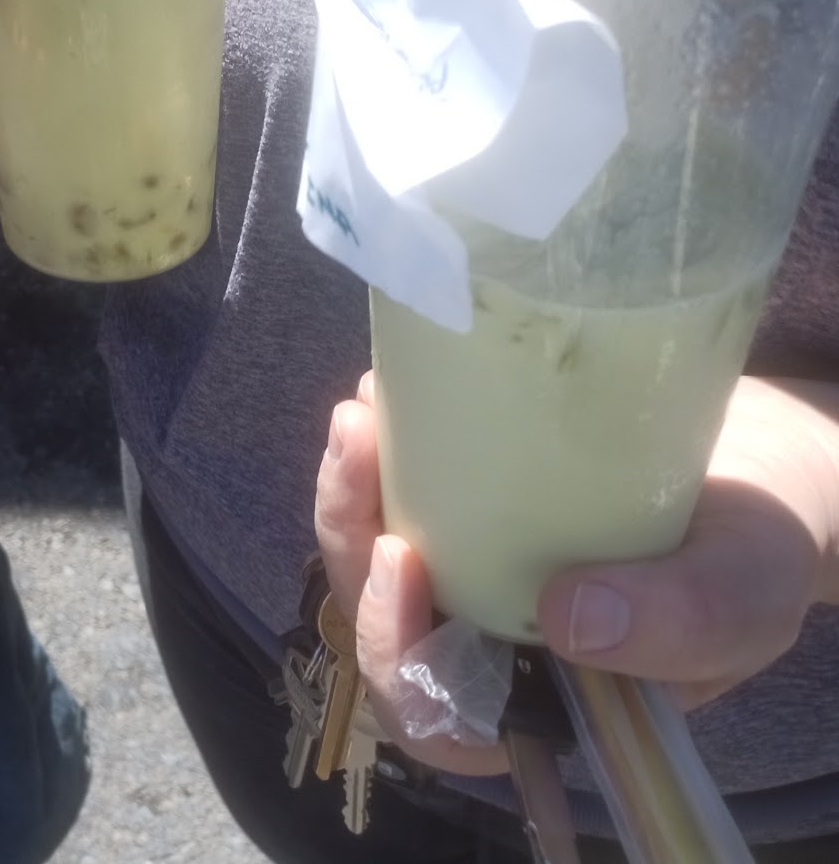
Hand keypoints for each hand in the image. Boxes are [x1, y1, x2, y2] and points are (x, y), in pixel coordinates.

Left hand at [314, 372, 838, 775]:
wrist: (759, 472)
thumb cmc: (755, 552)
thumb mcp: (744, 590)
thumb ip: (682, 622)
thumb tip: (569, 620)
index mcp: (539, 702)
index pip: (434, 714)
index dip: (395, 652)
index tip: (396, 558)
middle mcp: (486, 646)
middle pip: (380, 618)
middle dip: (349, 534)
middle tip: (358, 443)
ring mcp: (467, 575)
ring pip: (373, 548)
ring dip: (351, 484)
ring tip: (364, 411)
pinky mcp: (464, 509)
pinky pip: (398, 493)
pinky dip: (383, 447)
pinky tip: (389, 393)